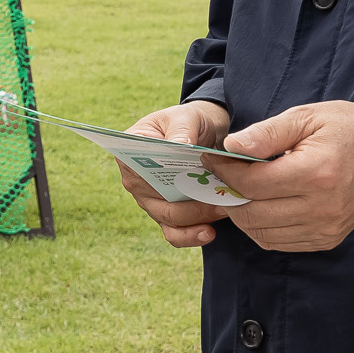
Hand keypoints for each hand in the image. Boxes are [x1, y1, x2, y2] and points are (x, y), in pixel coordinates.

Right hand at [118, 100, 231, 249]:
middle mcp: (136, 180)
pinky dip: (191, 235)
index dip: (156, 176)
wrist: (205, 133)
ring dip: (197, 218)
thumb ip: (182, 129)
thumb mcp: (186, 116)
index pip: (136, 168)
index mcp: (131, 152)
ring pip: (169, 219)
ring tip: (222, 209)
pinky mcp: (167, 217)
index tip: (183, 177)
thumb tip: (179, 145)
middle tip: (219, 198)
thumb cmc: (190, 122)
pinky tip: (210, 232)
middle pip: (157, 199)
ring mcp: (150, 201)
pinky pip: (174, 233)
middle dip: (189, 202)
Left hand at [205, 100, 353, 251]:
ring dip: (242, 214)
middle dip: (227, 194)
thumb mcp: (309, 117)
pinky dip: (261, 227)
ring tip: (237, 190)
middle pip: (252, 213)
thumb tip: (231, 146)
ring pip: (261, 233)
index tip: (212, 158)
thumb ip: (268, 132)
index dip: (225, 171)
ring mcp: (326, 228)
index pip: (253, 183)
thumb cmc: (350, 129)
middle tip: (218, 176)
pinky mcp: (327, 239)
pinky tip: (260, 205)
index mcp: (316, 173)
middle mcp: (321, 207)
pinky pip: (279, 242)